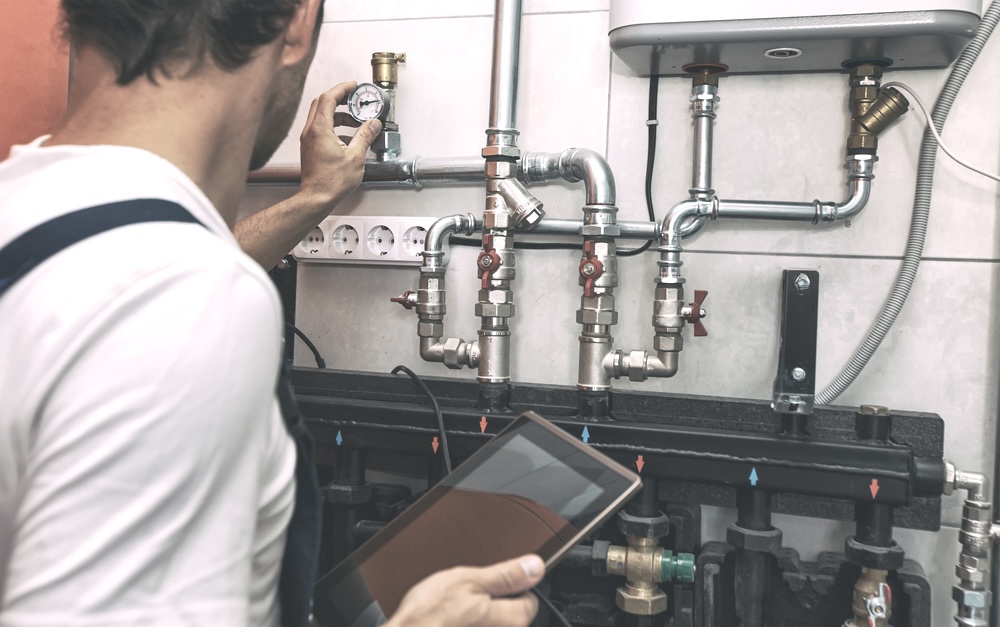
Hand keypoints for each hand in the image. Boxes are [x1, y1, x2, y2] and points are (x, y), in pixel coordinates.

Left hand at [298, 81, 381, 209]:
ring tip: (356, 122)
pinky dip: (335, 126)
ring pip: (322, 116)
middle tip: (354, 99)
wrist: (317, 198)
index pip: (328, 98)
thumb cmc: (331, 182)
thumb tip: (373, 124)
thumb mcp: (356, 157)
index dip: (342, 88)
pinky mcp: (310, 147)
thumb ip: (365, 136)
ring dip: (339, 115)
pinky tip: (348, 138)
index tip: (353, 86)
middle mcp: (311, 131)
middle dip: (339, 98)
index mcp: (320, 129)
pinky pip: (321, 128)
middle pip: (322, 103)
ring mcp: (308, 139)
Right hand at [386, 555, 544, 626]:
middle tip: (469, 592)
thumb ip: (506, 575)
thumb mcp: (469, 581)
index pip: (532, 601)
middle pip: (511, 614)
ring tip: (455, 606)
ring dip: (477, 613)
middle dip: (494, 600)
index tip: (497, 579)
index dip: (515, 584)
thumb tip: (535, 566)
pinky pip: (473, 626)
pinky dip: (464, 622)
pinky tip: (449, 619)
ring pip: (490, 622)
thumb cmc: (429, 615)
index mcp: (512, 620)